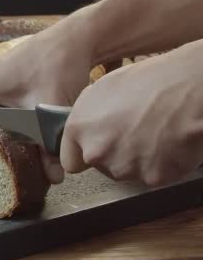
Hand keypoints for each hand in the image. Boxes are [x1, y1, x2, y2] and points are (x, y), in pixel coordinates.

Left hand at [61, 40, 202, 185]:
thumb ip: (86, 120)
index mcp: (79, 129)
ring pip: (125, 173)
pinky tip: (168, 143)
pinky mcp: (152, 177)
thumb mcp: (101, 91)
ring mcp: (124, 168)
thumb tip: (84, 133)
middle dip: (112, 155)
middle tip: (132, 133)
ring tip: (153, 133)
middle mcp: (96, 153)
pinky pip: (151, 176)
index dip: (84, 154)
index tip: (96, 147)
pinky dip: (159, 165)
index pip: (70, 161)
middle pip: (100, 167)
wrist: (189, 87)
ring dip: (135, 160)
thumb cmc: (148, 81)